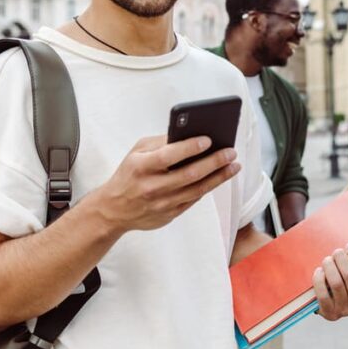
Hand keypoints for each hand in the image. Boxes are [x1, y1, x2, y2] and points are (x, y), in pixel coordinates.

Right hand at [83, 135, 240, 233]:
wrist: (113, 210)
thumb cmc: (128, 174)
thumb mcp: (136, 152)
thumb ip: (161, 143)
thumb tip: (190, 134)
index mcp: (140, 167)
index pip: (168, 156)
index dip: (190, 147)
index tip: (208, 139)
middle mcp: (151, 186)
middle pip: (189, 174)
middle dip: (214, 162)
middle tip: (231, 152)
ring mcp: (161, 203)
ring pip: (197, 189)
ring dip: (219, 177)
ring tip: (234, 165)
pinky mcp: (169, 215)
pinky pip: (194, 199)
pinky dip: (208, 187)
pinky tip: (220, 177)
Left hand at [313, 243, 347, 320]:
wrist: (336, 301)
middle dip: (341, 258)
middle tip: (336, 252)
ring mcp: (346, 311)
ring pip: (336, 283)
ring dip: (329, 266)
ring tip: (327, 260)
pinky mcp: (330, 314)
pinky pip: (323, 295)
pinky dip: (319, 281)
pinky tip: (319, 272)